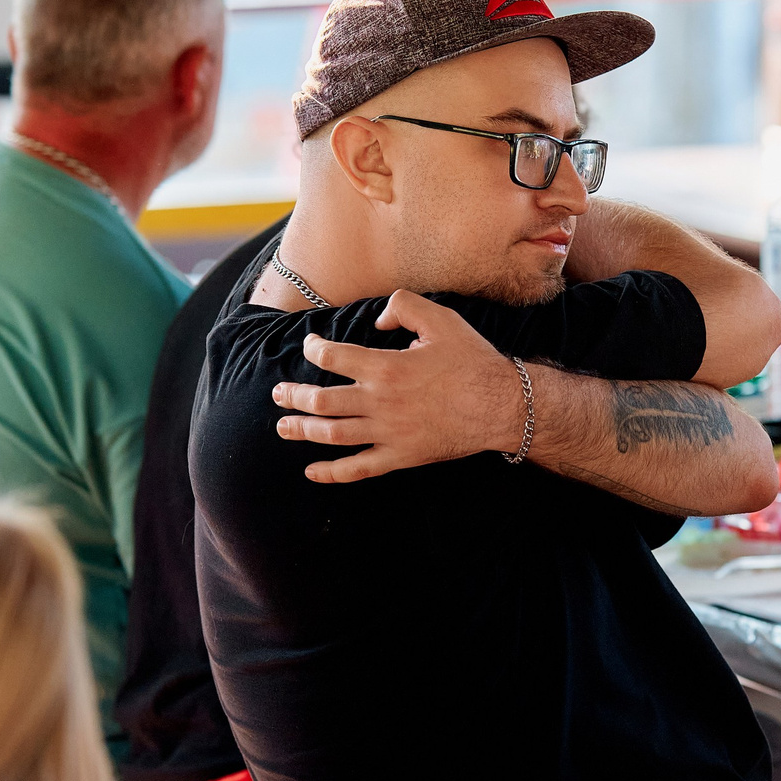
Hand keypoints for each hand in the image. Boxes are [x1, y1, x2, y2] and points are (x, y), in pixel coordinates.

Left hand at [272, 290, 525, 482]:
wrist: (502, 406)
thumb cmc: (472, 360)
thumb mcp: (441, 319)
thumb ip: (403, 307)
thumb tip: (377, 319)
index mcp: (386, 367)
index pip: (332, 358)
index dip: (313, 349)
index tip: (310, 346)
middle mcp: (380, 402)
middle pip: (321, 400)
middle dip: (293, 395)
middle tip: (278, 393)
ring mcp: (388, 433)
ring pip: (332, 435)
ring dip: (301, 430)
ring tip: (282, 427)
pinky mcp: (400, 456)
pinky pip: (358, 469)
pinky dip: (331, 473)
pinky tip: (312, 472)